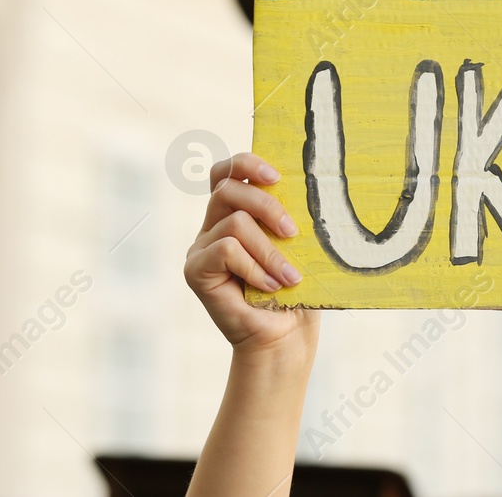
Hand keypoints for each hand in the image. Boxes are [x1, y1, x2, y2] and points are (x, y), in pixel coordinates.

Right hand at [184, 154, 318, 364]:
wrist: (284, 337)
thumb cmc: (296, 291)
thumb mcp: (297, 246)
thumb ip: (288, 216)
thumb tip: (305, 186)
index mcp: (236, 213)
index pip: (227, 172)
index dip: (247, 163)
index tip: (278, 176)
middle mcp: (213, 225)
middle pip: (228, 188)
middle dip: (266, 205)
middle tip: (292, 232)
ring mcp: (201, 247)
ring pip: (234, 222)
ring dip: (269, 250)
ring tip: (289, 276)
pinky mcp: (195, 271)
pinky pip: (225, 250)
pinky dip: (254, 267)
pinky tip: (270, 286)